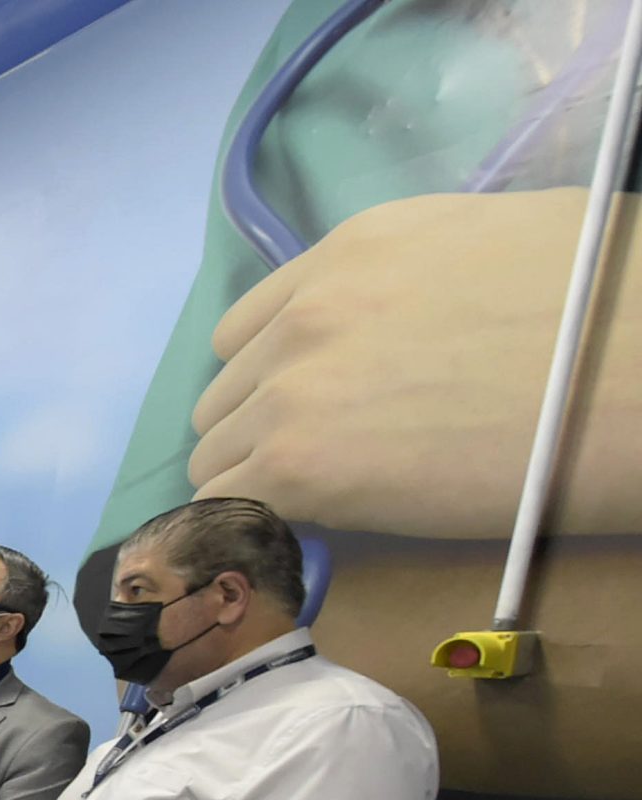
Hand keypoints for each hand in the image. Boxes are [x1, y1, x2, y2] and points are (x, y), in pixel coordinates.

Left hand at [192, 189, 641, 538]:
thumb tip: (406, 322)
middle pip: (228, 392)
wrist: (635, 379)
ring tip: (323, 509)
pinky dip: (255, 527)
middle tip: (326, 467)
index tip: (316, 408)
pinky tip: (303, 538)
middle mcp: (305, 312)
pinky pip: (229, 506)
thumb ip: (417, 282)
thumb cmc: (606, 309)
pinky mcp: (297, 468)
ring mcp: (292, 390)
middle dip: (262, 430)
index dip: (278, 375)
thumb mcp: (495, 245)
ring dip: (256, 483)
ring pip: (216, 454)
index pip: (253, 326)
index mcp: (353, 249)